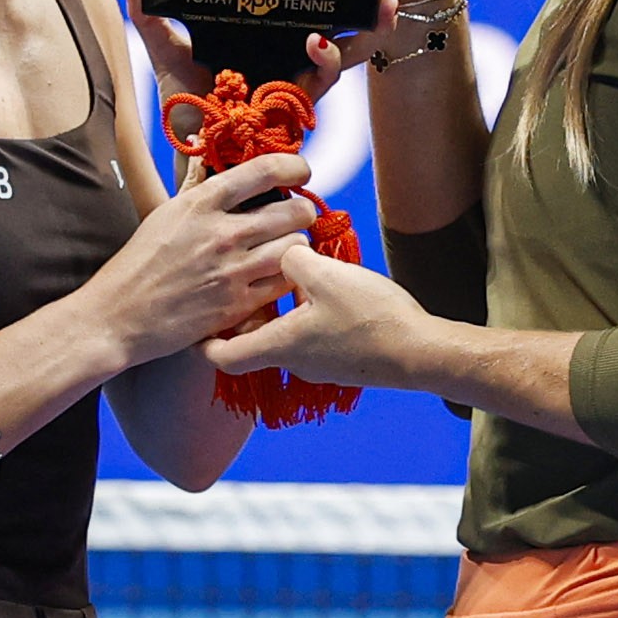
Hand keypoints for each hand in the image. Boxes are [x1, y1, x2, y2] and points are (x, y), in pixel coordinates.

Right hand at [84, 154, 319, 368]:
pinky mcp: (238, 305)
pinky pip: (285, 282)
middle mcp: (222, 233)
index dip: (294, 166)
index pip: (266, 170)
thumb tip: (209, 150)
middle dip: (302, 211)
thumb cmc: (139, 263)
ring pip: (297, 247)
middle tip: (295, 216)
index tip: (300, 173)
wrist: (118, 316)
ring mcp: (233, 271)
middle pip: (294, 210)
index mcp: (202, 203)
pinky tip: (275, 275)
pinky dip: (287, 277)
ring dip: (297, 245)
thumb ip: (197, 186)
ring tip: (285, 247)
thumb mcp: (166, 213)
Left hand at [126, 0, 392, 108]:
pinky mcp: (303, 100)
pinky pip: (327, 77)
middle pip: (344, 11)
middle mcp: (293, 48)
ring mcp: (302, 74)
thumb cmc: (191, 108)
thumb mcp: (168, 54)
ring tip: (387, 0)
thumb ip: (154, 19)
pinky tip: (321, 40)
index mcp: (269, 31)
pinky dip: (328, 57)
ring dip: (373, 23)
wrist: (196, 156)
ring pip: (350, 43)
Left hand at [200, 247, 433, 390]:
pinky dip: (306, 319)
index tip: (196, 320)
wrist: (422, 354)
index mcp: (279, 345)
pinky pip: (312, 341)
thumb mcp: (325, 274)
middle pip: (252, 344)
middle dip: (245, 314)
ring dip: (280, 312)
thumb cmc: (370, 317)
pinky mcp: (343, 363)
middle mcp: (294, 363)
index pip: (221, 356)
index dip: (202, 341)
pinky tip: (324, 293)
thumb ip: (292, 258)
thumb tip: (282, 249)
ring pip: (284, 339)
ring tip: (289, 277)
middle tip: (244, 281)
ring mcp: (320, 367)